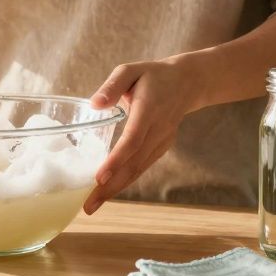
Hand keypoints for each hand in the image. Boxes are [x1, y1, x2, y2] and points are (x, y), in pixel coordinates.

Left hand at [83, 56, 205, 213]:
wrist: (187, 83)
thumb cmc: (152, 75)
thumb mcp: (130, 70)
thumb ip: (112, 85)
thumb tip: (94, 104)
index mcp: (149, 109)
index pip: (133, 139)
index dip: (116, 160)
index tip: (98, 177)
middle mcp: (158, 130)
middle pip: (134, 163)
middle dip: (110, 186)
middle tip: (87, 205)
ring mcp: (162, 141)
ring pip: (138, 170)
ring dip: (115, 189)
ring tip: (91, 206)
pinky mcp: (161, 147)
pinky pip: (141, 167)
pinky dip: (124, 181)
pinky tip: (107, 192)